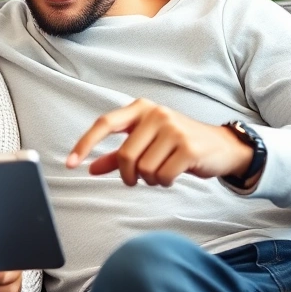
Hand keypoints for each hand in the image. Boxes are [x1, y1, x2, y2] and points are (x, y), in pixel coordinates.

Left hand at [66, 98, 255, 187]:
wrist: (221, 146)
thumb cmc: (177, 144)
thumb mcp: (146, 143)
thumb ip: (116, 156)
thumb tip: (89, 168)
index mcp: (140, 108)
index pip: (104, 123)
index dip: (85, 144)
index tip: (70, 164)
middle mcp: (156, 114)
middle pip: (125, 155)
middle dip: (128, 175)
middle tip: (137, 178)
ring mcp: (174, 129)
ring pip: (143, 169)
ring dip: (149, 180)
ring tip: (161, 173)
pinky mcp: (189, 147)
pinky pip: (163, 176)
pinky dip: (164, 182)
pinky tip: (173, 175)